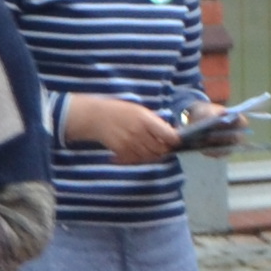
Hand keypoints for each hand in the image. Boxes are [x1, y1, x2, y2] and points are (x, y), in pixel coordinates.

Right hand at [61, 93, 180, 163]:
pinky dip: (139, 159)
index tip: (175, 140)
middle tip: (163, 146)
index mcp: (146, 120)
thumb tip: (170, 132)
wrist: (96, 117)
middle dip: (164, 149)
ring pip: (149, 157)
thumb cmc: (119, 111)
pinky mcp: (121, 151)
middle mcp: (140, 133)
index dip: (175, 140)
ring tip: (150, 149)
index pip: (169, 135)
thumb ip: (154, 122)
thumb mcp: (139, 110)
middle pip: (160, 149)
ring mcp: (130, 143)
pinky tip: (137, 152)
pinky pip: (136, 160)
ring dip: (153, 155)